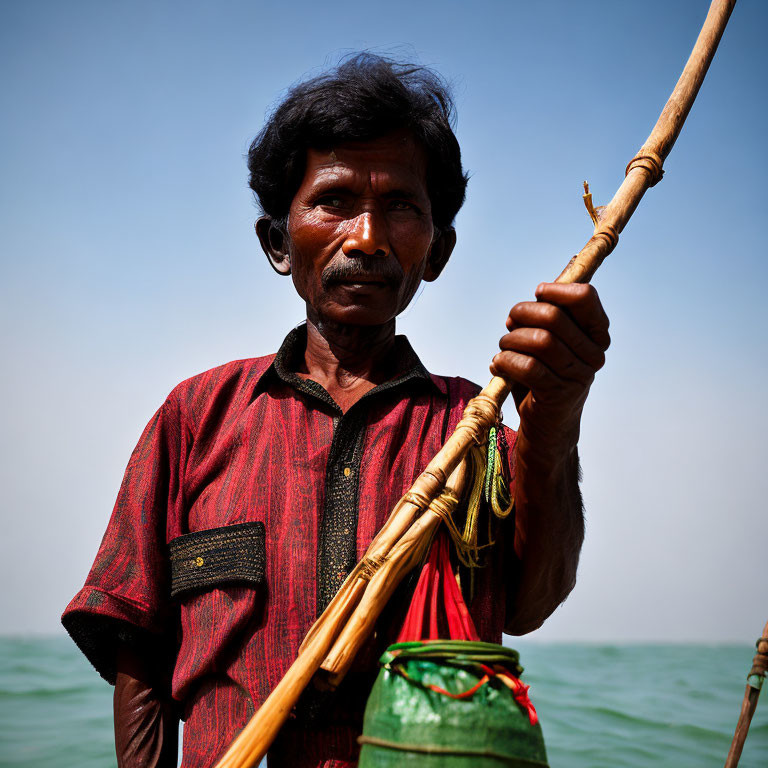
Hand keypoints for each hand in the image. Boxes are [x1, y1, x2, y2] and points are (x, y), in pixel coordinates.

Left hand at [490, 282, 609, 465]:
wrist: (548, 425)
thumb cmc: (545, 376)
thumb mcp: (549, 343)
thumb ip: (543, 319)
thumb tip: (525, 305)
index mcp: (597, 335)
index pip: (586, 297)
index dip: (557, 290)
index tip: (538, 293)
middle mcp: (594, 354)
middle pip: (554, 317)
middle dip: (522, 313)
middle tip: (510, 323)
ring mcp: (579, 376)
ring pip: (539, 341)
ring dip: (511, 340)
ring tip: (503, 347)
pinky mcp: (558, 395)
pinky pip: (527, 367)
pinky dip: (505, 361)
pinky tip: (498, 364)